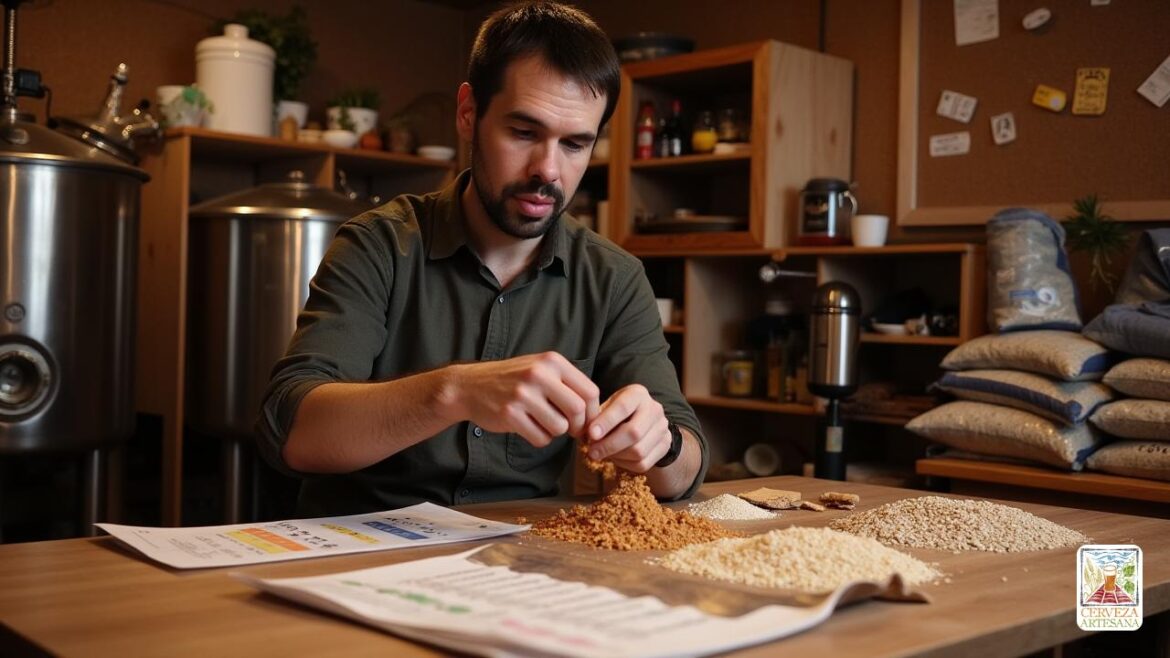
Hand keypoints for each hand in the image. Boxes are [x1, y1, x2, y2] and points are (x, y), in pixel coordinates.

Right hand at [450, 352, 599, 446]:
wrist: (470, 386)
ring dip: (555, 432)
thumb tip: (595, 413)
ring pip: (560, 427)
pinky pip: (540, 438)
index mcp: (552, 361)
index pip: (589, 391)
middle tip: (569, 430)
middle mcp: (539, 375)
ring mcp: (523, 394)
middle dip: (577, 426)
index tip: (585, 420)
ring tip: (543, 423)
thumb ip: (567, 384)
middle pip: (577, 410)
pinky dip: (539, 439)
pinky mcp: (510, 414)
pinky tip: (528, 428)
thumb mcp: (540, 368)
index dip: (592, 411)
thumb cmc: (512, 380)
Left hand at [583, 384, 670, 472]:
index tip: (591, 434)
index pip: (623, 407)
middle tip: (592, 452)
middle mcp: (654, 408)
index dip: (606, 422)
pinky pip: (643, 463)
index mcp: (638, 394)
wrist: (644, 422)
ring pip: (638, 451)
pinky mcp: (665, 446)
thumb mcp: (607, 407)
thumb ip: (596, 418)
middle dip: (609, 445)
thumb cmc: (617, 414)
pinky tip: (616, 458)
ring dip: (616, 456)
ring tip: (602, 454)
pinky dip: (625, 464)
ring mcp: (662, 428)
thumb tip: (584, 434)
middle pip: (634, 432)